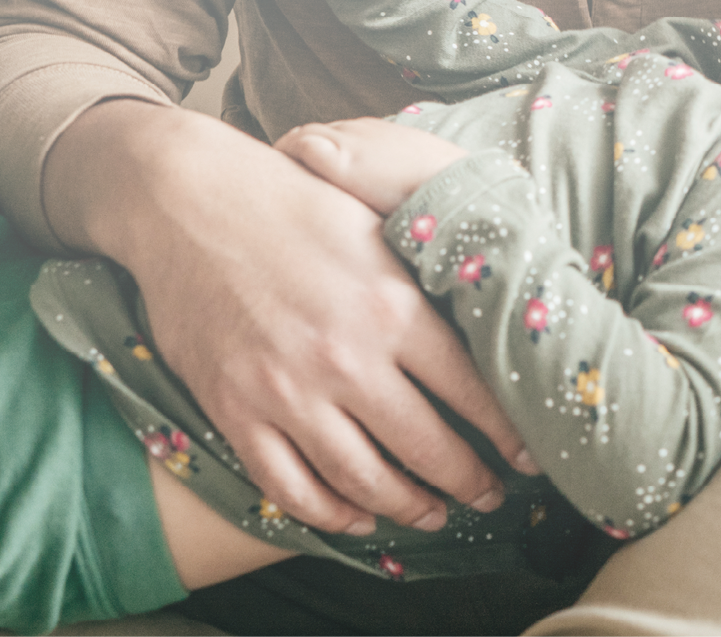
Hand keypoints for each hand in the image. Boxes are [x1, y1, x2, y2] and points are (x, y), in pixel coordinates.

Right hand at [45, 101, 534, 537]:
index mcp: (393, 307)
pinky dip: (329, 514)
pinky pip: (289, 487)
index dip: (506, 433)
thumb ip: (426, 280)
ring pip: (361, 480)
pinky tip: (356, 517)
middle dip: (468, 481)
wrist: (191, 202)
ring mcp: (286, 391)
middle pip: (425, 446)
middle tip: (491, 498)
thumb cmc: (296, 205)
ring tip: (434, 515)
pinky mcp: (235, 411)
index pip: (470, 390)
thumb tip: (484, 319)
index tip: (528, 456)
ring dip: (405, 508)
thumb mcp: (381, 227)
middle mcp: (346, 358)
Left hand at [276, 117, 469, 215]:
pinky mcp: (335, 156)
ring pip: (301, 136)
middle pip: (315, 133)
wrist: (453, 185)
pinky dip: (283, 156)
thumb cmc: (446, 188)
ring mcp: (347, 140)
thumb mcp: (422, 177)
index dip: (321, 154)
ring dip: (286, 155)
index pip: (338, 136)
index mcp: (382, 134)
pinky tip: (273, 179)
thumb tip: (400, 209)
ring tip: (270, 183)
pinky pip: (295, 145)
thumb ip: (401, 182)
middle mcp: (361, 130)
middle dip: (297, 153)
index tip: (309, 176)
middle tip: (281, 182)